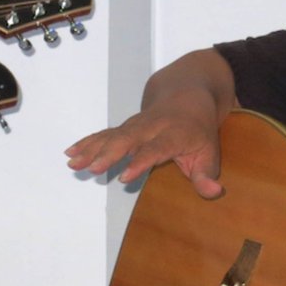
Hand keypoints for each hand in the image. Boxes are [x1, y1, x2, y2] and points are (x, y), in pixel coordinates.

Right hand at [66, 100, 225, 198]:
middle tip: (91, 168)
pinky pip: (105, 133)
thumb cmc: (198, 129)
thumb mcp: (210, 151)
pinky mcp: (125, 126)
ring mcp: (136, 124)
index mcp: (174, 133)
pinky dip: (88, 142)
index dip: (140, 161)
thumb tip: (214, 193)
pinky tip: (71, 152)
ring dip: (91, 149)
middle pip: (127, 138)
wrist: (186, 92)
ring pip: (112, 135)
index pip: (156, 148)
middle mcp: (152, 126)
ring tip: (73, 163)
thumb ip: (207, 174)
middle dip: (108, 153)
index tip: (124, 176)